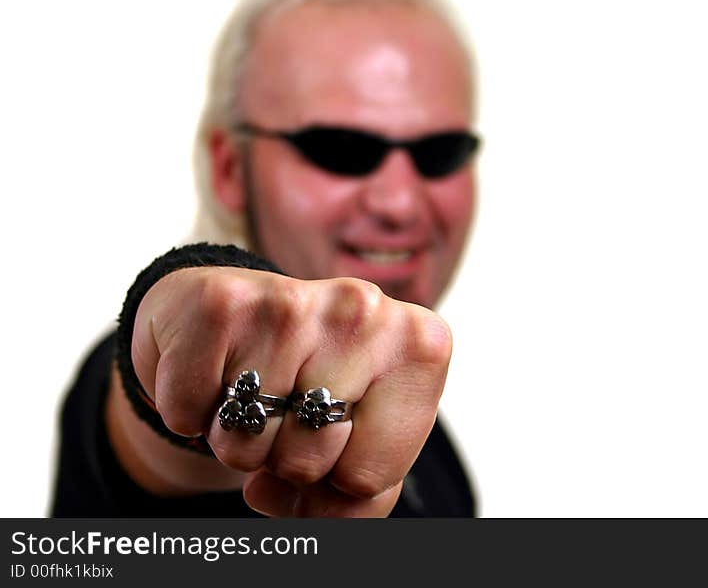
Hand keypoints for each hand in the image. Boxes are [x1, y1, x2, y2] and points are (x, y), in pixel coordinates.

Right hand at [130, 266, 451, 515]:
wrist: (236, 310)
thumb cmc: (312, 379)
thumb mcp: (362, 437)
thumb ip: (356, 500)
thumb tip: (281, 504)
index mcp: (421, 345)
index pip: (366, 479)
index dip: (337, 478)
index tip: (335, 435)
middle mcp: (365, 310)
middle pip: (307, 462)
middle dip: (286, 457)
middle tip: (287, 409)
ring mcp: (292, 300)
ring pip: (245, 445)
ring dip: (237, 437)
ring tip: (253, 388)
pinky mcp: (221, 303)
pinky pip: (188, 413)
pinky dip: (189, 411)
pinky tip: (216, 372)